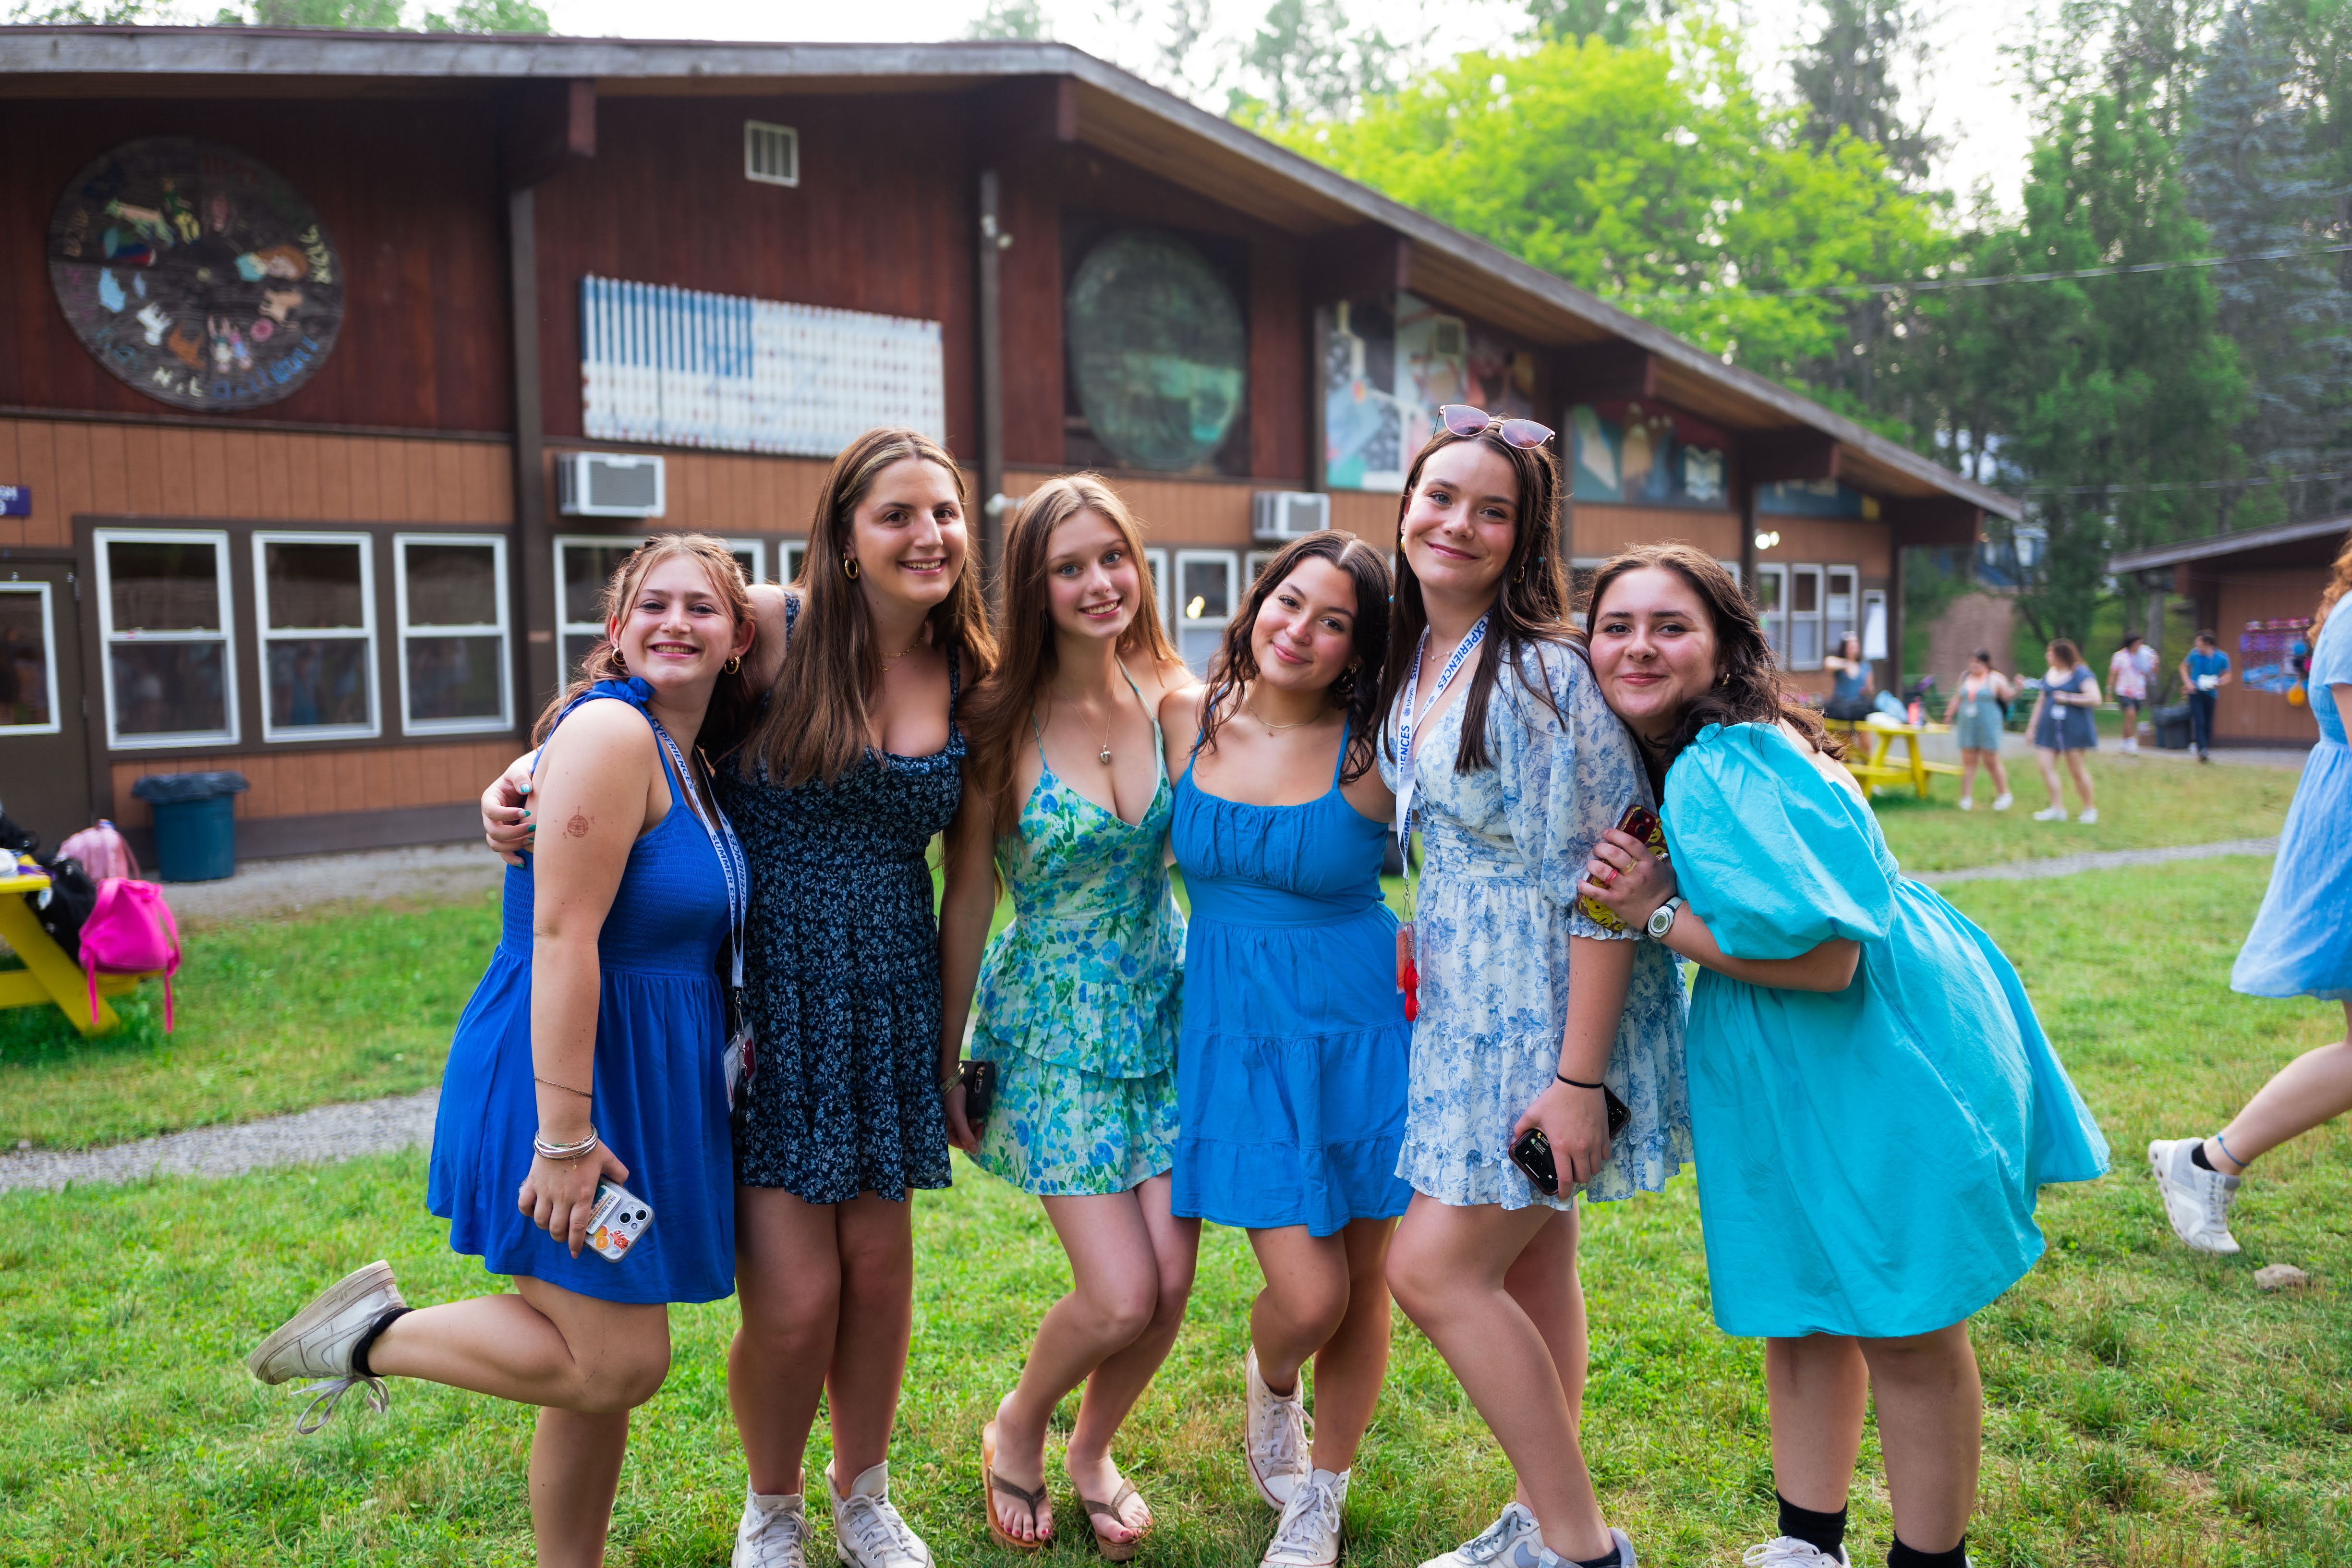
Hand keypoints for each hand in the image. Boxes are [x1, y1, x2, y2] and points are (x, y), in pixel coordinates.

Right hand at [482, 754, 535, 865]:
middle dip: (512, 832)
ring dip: (513, 845)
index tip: (525, 812)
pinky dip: (511, 858)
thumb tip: (525, 789)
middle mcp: (490, 816)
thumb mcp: (521, 771)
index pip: (491, 810)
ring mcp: (497, 828)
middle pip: (493, 831)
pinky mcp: (506, 837)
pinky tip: (523, 863)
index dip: (506, 814)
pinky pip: (503, 852)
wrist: (532, 783)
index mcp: (490, 799)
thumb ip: (521, 777)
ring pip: (496, 844)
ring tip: (532, 840)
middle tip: (532, 829)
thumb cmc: (525, 774)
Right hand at [518, 1141, 629, 1257]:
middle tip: (564, 1237)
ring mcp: (545, 1192)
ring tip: (550, 1225)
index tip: (575, 1253)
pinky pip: (524, 1204)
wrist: (564, 1133)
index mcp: (583, 1196)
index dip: (576, 1244)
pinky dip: (527, 1212)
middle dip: (560, 1238)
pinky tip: (532, 1211)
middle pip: (557, 1229)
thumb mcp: (609, 1159)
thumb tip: (623, 1181)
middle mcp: (563, 1199)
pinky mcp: (532, 1184)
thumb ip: (618, 1172)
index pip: (578, 1228)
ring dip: (545, 1227)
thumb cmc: (587, 1146)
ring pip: (541, 1221)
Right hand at [943, 1079, 979, 1153]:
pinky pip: (966, 1122)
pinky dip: (970, 1119)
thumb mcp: (959, 1117)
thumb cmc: (952, 1098)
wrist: (951, 1080)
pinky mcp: (956, 1115)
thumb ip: (965, 1134)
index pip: (961, 1144)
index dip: (972, 1139)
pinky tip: (972, 1113)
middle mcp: (947, 1128)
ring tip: (973, 1114)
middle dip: (972, 1130)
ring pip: (966, 1130)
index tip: (980, 1127)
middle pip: (964, 1137)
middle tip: (976, 1119)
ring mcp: (952, 1122)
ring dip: (972, 1124)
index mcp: (944, 1131)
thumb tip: (974, 1151)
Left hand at [1512, 1079, 1611, 1190]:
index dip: (1563, 1192)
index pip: (1565, 1179)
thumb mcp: (1533, 1113)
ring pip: (1596, 1168)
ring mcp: (1594, 1143)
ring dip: (1588, 1171)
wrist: (1578, 1084)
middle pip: (1583, 1177)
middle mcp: (1580, 1149)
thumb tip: (1512, 1141)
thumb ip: (1520, 1128)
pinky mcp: (1605, 1135)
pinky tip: (1592, 1154)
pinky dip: (1599, 1159)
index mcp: (1561, 1147)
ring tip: (1581, 1165)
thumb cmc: (1554, 1099)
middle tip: (1570, 1175)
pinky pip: (1606, 1156)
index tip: (1561, 1196)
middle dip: (1576, 1180)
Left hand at [1577, 827, 1677, 929]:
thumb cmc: (1665, 891)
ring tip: (1591, 864)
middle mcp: (1636, 873)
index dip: (1615, 835)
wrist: (1662, 916)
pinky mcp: (1615, 901)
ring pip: (1602, 871)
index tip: (1606, 833)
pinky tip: (1581, 883)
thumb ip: (1661, 858)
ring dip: (1592, 865)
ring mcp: (1624, 888)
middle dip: (1600, 848)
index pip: (1630, 843)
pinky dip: (1585, 887)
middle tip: (1597, 849)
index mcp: (1648, 863)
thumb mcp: (1668, 870)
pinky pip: (1596, 892)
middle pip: (1613, 854)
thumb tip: (1659, 848)